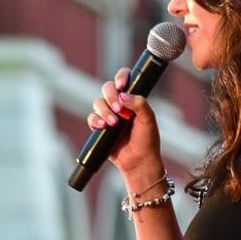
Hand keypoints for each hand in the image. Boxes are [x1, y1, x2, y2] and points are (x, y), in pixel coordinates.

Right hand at [88, 69, 162, 185]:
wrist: (139, 161)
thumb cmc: (147, 140)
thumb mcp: (148, 119)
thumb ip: (139, 103)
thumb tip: (123, 94)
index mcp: (132, 99)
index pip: (124, 79)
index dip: (121, 77)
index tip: (122, 86)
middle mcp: (120, 104)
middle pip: (107, 88)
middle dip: (110, 96)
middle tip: (119, 109)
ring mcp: (109, 115)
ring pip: (98, 102)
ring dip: (104, 110)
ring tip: (114, 123)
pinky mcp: (100, 127)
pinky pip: (92, 118)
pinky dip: (96, 120)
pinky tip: (103, 127)